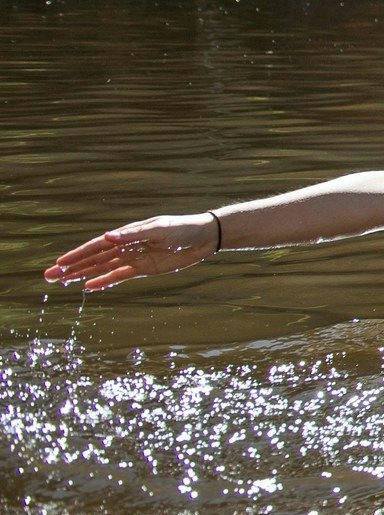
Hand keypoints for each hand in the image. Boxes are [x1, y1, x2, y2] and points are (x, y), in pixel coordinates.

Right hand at [44, 213, 219, 291]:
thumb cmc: (182, 228)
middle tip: (49, 276)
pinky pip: (119, 276)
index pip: (97, 246)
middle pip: (94, 258)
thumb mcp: (160, 229)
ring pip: (102, 268)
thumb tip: (108, 237)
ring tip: (62, 281)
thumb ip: (134, 234)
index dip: (77, 254)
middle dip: (71, 266)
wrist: (204, 238)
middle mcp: (126, 246)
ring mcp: (133, 258)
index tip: (59, 263)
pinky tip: (88, 287)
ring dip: (82, 274)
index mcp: (127, 234)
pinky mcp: (143, 269)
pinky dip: (104, 281)